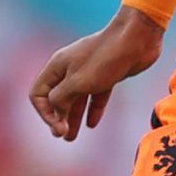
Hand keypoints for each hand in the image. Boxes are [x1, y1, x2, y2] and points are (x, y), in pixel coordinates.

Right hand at [28, 7, 164, 141]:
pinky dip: (92, 109)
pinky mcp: (106, 75)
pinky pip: (95, 96)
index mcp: (57, 67)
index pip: (39, 94)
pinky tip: (92, 124)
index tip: (58, 127)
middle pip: (57, 97)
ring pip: (76, 99)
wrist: (137, 38)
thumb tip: (55, 113)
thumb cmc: (105, 58)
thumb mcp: (78, 82)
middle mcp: (70, 69)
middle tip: (63, 136)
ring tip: (72, 137)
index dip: (45, 113)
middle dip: (58, 118)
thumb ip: (61, 99)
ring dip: (73, 117)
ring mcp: (88, 72)